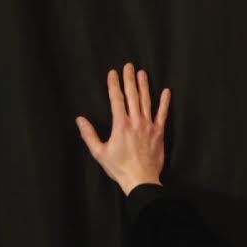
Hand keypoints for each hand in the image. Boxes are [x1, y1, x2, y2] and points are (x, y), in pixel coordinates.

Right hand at [76, 62, 170, 195]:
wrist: (141, 180)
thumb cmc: (119, 168)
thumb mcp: (99, 152)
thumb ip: (89, 134)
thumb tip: (80, 120)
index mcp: (120, 124)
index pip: (116, 98)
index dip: (114, 84)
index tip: (112, 73)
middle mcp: (135, 121)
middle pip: (132, 95)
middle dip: (129, 79)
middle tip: (128, 66)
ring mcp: (149, 126)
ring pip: (146, 101)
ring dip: (144, 86)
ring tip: (142, 73)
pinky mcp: (159, 133)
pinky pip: (163, 114)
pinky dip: (164, 103)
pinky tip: (166, 92)